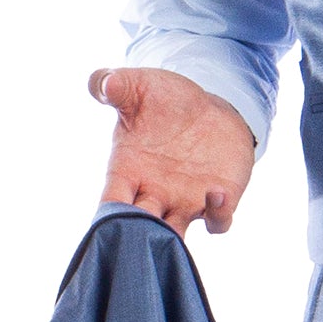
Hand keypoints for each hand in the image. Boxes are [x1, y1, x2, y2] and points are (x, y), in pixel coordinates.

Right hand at [91, 65, 256, 235]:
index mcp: (128, 171)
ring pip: (175, 236)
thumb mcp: (138, 86)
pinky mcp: (219, 200)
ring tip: (176, 226)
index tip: (110, 224)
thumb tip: (103, 82)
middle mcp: (154, 194)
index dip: (109, 219)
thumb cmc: (164, 100)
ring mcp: (187, 201)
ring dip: (175, 239)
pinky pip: (218, 222)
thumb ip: (116, 85)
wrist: (208, 107)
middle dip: (139, 239)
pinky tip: (219, 193)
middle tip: (141, 238)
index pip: (112, 205)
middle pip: (141, 230)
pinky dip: (219, 215)